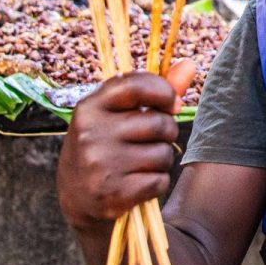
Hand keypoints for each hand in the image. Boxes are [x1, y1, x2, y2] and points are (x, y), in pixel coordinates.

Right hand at [57, 61, 195, 230]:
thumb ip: (153, 90)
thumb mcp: (116, 115)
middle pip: (158, 123)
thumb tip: (190, 65)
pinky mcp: (112, 194)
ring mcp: (99, 165)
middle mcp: (91, 134)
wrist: (75, 199)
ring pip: (162, 154)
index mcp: (89, 107)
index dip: (164, 91)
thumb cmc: (104, 146)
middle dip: (168, 132)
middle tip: (155, 140)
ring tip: (144, 163)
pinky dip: (158, 183)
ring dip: (163, 160)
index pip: (136, 85)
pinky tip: (141, 184)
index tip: (172, 103)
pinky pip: (159, 181)